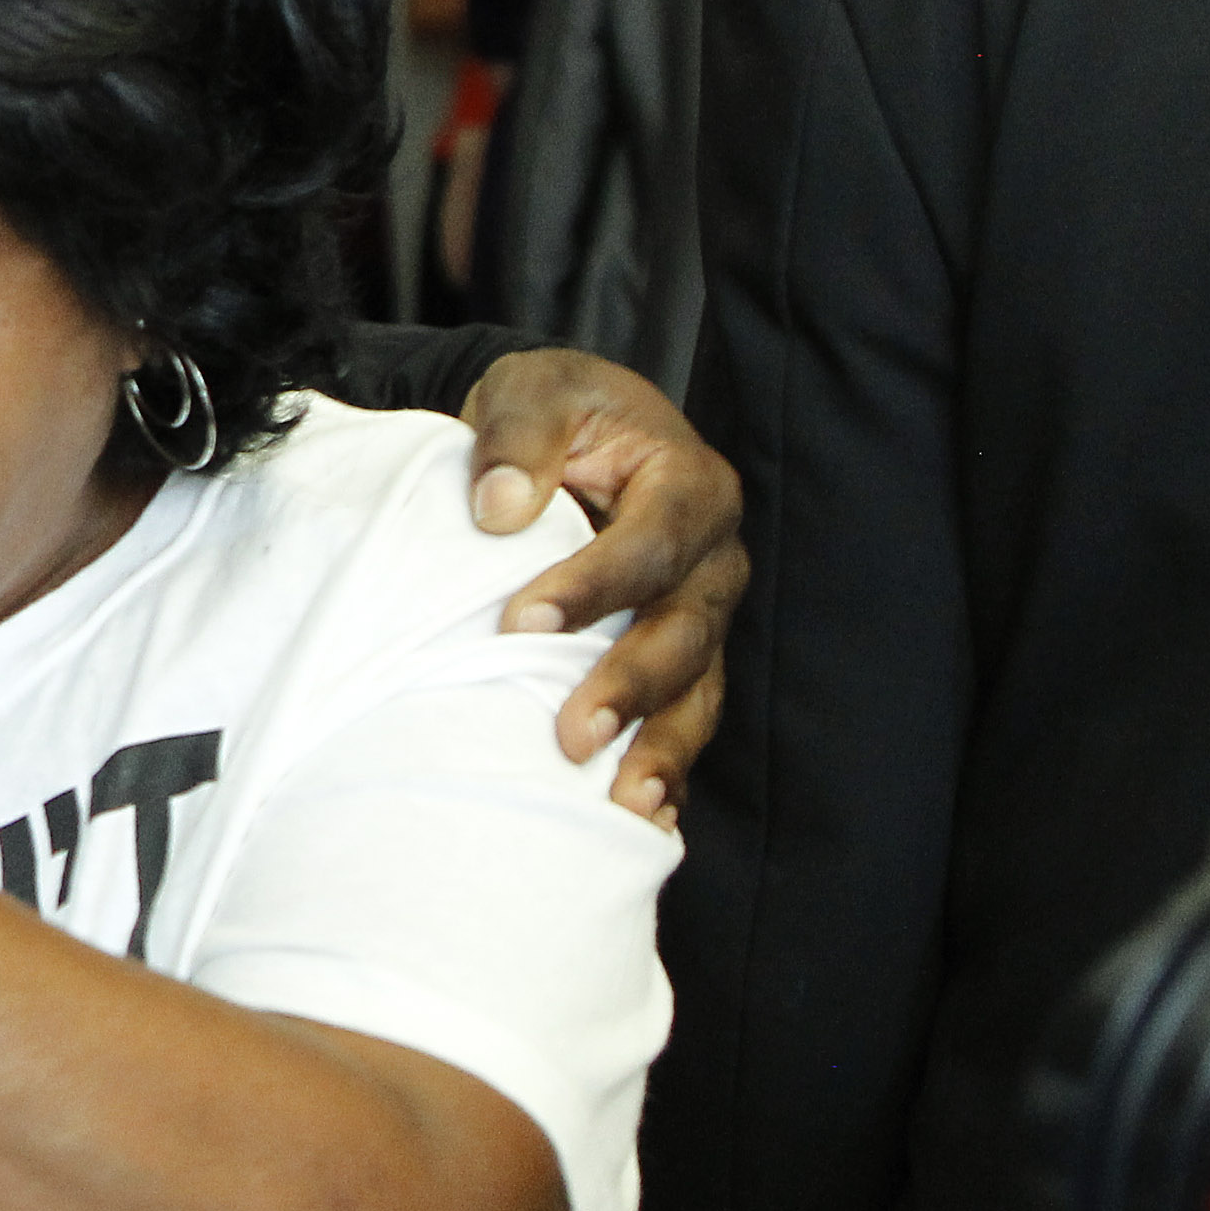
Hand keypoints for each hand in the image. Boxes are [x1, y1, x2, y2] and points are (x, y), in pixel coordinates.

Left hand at [459, 345, 744, 817]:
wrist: (569, 432)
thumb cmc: (555, 410)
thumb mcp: (531, 389)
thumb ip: (517, 436)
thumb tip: (498, 509)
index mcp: (689, 486)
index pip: (651, 544)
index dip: (593, 586)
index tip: (522, 624)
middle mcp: (711, 559)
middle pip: (684, 632)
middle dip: (630, 688)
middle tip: (570, 737)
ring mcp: (700, 615)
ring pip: (696, 690)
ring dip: (659, 749)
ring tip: (622, 803)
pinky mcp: (679, 658)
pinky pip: (681, 718)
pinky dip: (664, 768)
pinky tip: (638, 820)